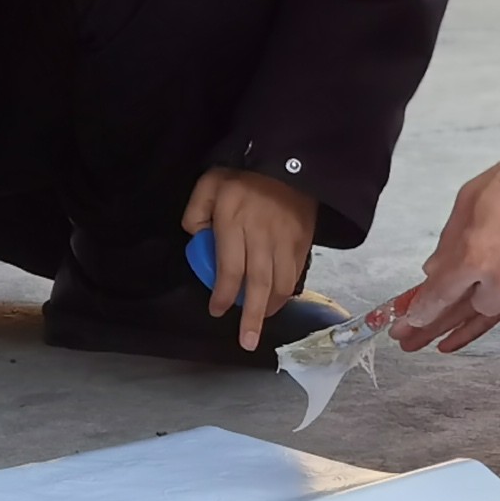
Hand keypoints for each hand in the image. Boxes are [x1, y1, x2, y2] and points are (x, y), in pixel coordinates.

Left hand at [182, 167, 317, 347]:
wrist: (292, 158)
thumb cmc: (244, 172)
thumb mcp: (210, 181)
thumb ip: (196, 210)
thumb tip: (196, 237)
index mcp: (234, 220)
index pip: (230, 268)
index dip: (223, 294)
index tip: (217, 310)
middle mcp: (261, 234)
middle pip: (258, 283)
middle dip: (252, 316)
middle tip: (247, 342)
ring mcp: (286, 239)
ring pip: (281, 283)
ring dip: (271, 307)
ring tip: (261, 323)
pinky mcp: (303, 241)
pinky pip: (295, 273)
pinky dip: (286, 292)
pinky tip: (277, 299)